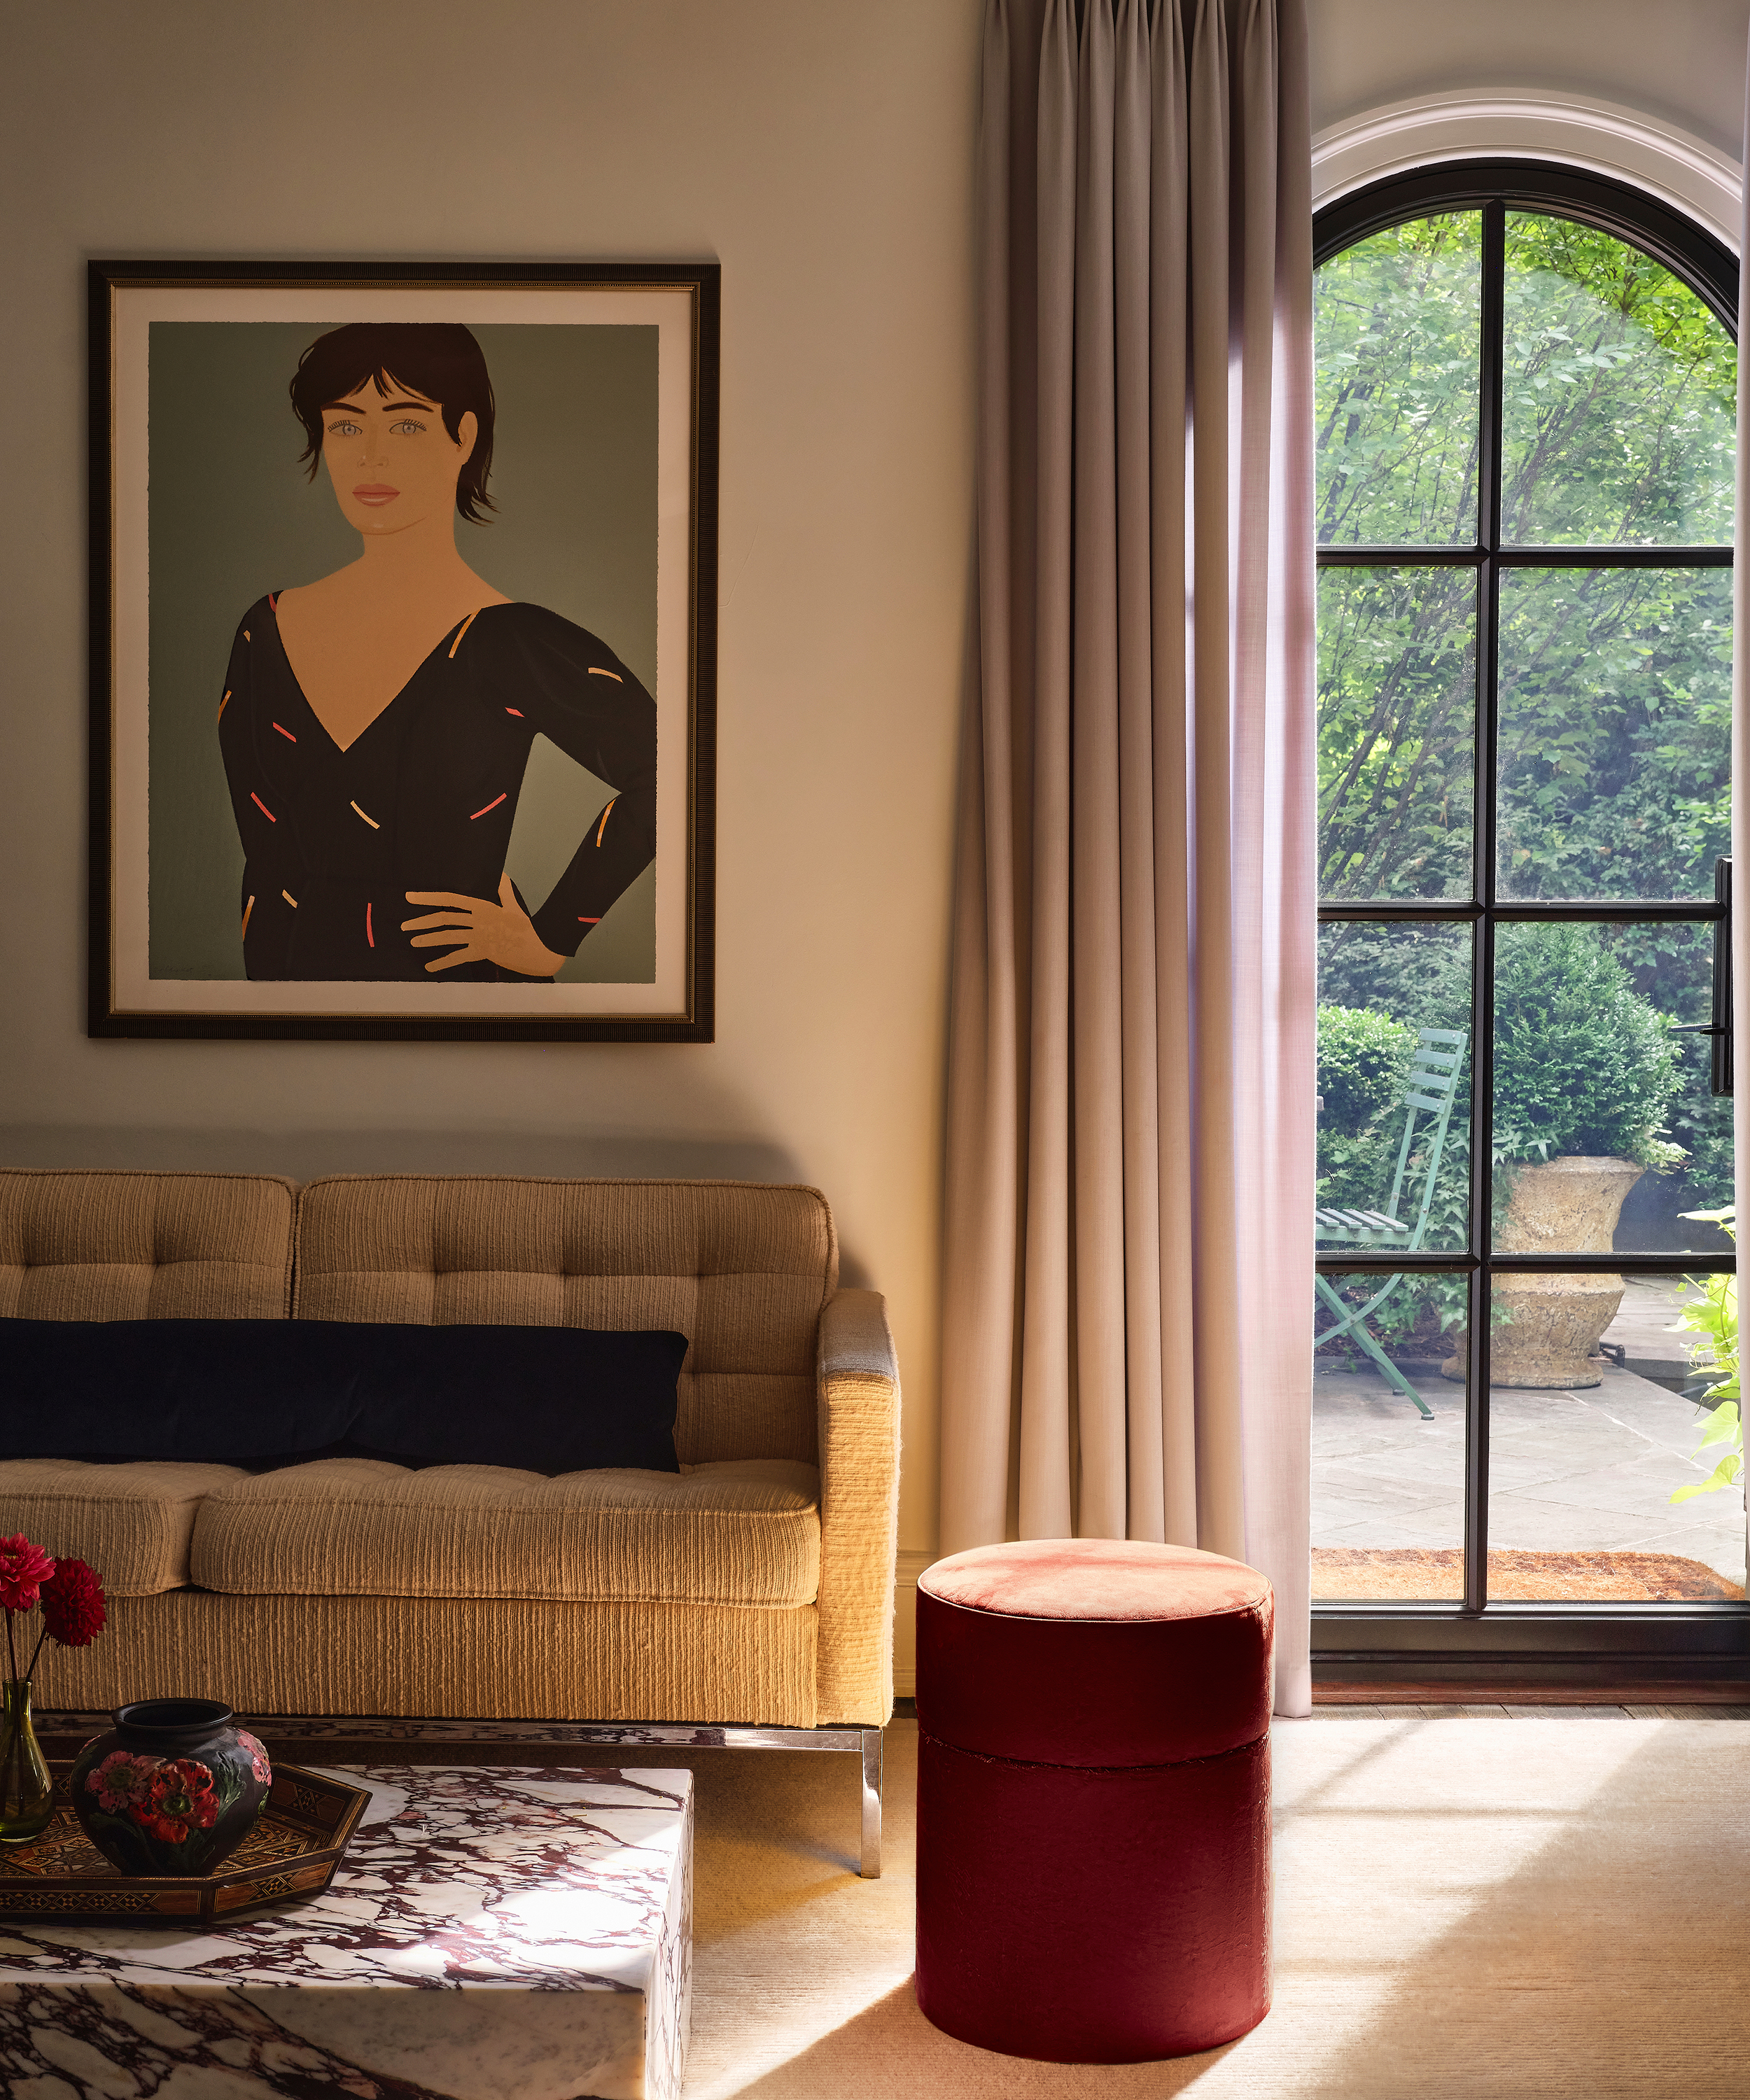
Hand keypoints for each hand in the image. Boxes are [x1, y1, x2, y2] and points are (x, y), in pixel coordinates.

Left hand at [402, 873, 564, 976]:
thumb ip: (504, 889)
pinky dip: (442, 962)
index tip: (410, 897)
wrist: (538, 949)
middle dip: (422, 921)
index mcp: (482, 906)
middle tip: (405, 925)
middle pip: (444, 919)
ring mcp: (478, 937)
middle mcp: (477, 921)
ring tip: (413, 941)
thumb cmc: (526, 928)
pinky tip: (430, 967)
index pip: (450, 899)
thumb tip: (500, 873)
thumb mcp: (514, 906)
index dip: (428, 898)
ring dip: (428, 939)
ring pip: (447, 937)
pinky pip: (457, 957)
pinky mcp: (481, 952)